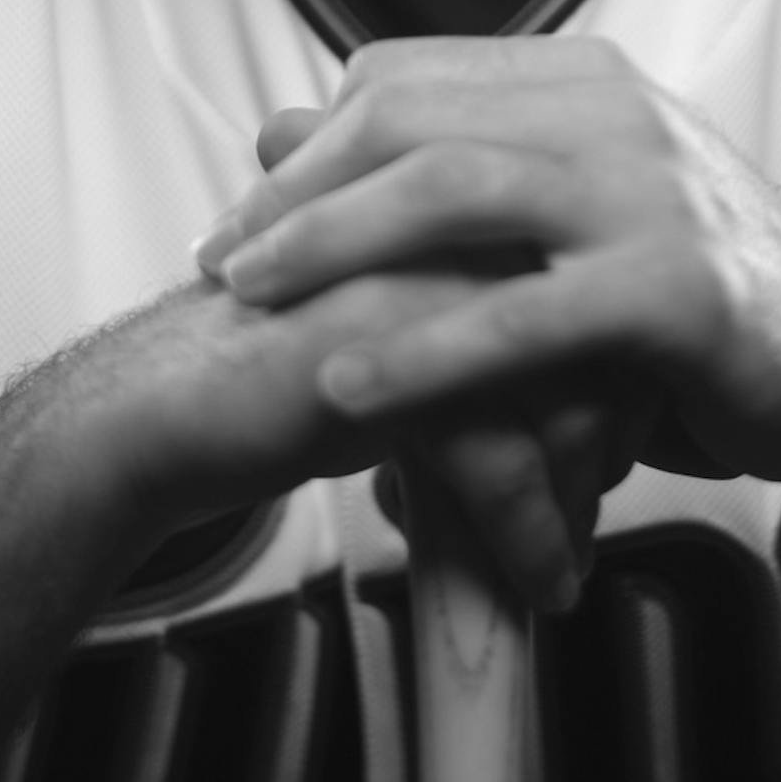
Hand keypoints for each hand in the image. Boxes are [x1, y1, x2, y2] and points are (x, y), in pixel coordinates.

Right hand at [100, 264, 642, 615]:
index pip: (602, 275)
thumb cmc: (291, 374)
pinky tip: (538, 584)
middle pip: (596, 335)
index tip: (611, 448)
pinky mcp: (379, 358)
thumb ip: (503, 328)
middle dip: (611, 435)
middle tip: (593, 501)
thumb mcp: (417, 336)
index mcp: (465, 198)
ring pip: (561, 397)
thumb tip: (616, 392)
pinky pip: (499, 460)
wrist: (156, 407)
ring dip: (576, 494)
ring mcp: (414, 280)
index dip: (624, 374)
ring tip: (563, 552)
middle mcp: (449, 224)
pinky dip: (529, 538)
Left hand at [192, 38, 780, 519]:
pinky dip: (423, 350)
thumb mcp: (560, 224)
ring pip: (454, 188)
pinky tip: (345, 389)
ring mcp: (652, 194)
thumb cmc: (678, 309)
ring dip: (332, 243)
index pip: (407, 76)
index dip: (311, 142)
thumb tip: (280, 127)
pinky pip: (523, 315)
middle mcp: (616, 113)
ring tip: (249, 300)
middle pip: (411, 117)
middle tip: (220, 260)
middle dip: (299, 189)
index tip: (244, 213)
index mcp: (585, 80)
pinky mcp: (677, 293)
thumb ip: (444, 178)